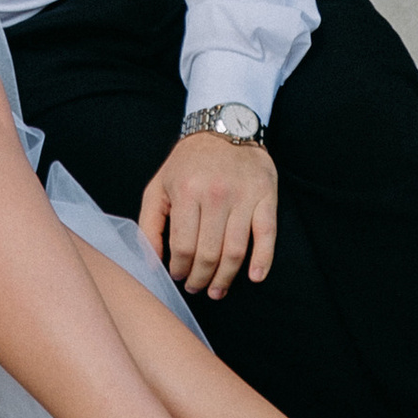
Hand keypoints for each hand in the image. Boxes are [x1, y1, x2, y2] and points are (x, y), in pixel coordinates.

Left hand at [139, 130, 278, 300]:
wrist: (225, 127)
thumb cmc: (188, 163)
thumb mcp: (159, 186)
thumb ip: (150, 223)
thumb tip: (151, 263)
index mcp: (187, 191)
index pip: (183, 246)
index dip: (179, 269)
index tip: (178, 276)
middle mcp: (215, 194)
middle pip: (209, 253)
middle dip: (200, 279)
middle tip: (196, 288)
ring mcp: (243, 196)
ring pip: (235, 251)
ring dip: (225, 278)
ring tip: (217, 290)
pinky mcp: (265, 196)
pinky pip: (267, 235)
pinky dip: (263, 261)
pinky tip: (254, 277)